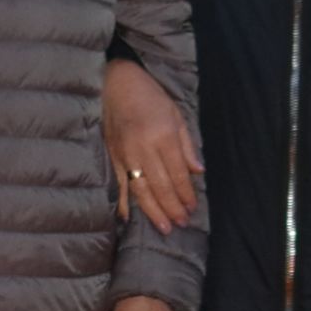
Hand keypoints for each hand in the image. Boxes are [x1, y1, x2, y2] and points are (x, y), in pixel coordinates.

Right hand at [103, 59, 201, 234]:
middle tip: (181, 223)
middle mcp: (143, 148)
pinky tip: (127, 217)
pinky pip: (119, 184)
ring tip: (164, 227)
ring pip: (140, 190)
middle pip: (160, 186)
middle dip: (172, 207)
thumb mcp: (176, 115)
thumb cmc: (150, 96)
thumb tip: (197, 171)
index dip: (185, 194)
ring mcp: (125, 154)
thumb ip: (186, 145)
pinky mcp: (112, 156)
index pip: (177, 174)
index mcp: (163, 136)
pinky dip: (122, 202)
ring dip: (153, 211)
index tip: (192, 208)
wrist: (116, 83)